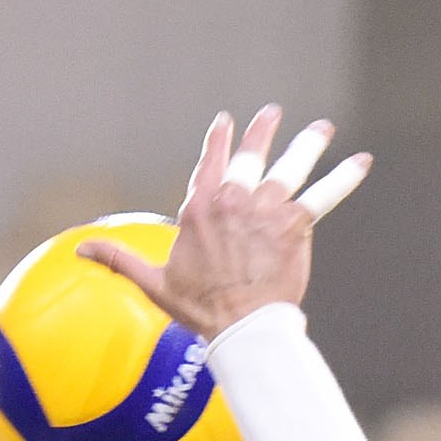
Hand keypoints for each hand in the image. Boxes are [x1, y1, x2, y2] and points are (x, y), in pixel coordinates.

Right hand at [77, 105, 370, 343]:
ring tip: (323, 128)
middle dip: (264, 132)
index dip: (218, 140)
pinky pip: (324, 195)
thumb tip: (78, 249)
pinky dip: (345, 177)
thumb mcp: (153, 281)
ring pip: (291, 167)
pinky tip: (363, 162)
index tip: (226, 122)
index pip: (209, 163)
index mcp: (199, 207)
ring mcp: (265, 208)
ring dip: (309, 143)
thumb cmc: (198, 308)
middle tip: (274, 114)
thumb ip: (119, 258)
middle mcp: (233, 199)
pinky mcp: (294, 224)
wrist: (239, 325)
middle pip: (250, 156)